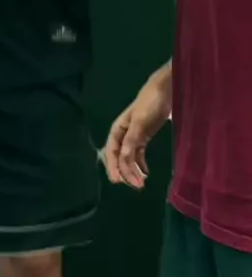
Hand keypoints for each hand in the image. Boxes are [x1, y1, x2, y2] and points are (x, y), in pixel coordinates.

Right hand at [101, 65, 171, 188]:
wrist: (164, 90)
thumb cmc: (150, 103)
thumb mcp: (140, 121)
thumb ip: (131, 140)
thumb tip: (122, 159)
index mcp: (118, 130)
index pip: (111, 152)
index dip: (112, 167)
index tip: (118, 182)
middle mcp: (123, 134)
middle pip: (119, 157)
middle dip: (125, 172)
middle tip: (137, 186)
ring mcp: (134, 135)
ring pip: (129, 157)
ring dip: (133, 170)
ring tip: (142, 183)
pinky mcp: (144, 136)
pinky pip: (139, 154)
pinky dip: (141, 164)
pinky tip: (146, 173)